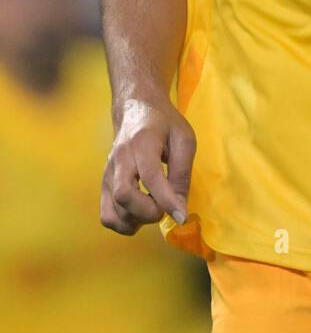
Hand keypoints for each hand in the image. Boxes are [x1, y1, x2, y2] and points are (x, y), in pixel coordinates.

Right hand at [100, 97, 195, 234]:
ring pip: (113, 211)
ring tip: (153, 208)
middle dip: (148, 212)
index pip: (150, 176)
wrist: (136, 109)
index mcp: (142, 142)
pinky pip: (107, 215)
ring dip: (137, 220)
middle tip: (164, 208)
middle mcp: (120, 158)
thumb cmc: (164, 124)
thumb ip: (182, 173)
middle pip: (124, 195)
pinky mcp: (104, 184)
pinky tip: (140, 213)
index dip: (166, 200)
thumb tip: (179, 207)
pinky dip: (124, 223)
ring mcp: (108, 173)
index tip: (181, 216)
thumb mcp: (184, 139)